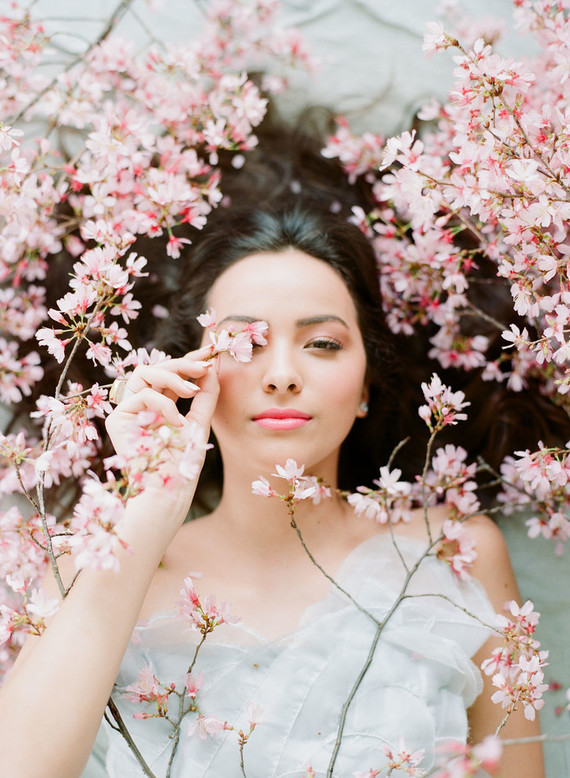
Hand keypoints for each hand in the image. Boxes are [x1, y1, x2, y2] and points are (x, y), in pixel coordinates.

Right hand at [105, 346, 218, 503]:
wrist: (170, 489)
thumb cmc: (184, 461)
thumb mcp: (201, 420)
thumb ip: (205, 395)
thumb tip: (211, 367)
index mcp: (158, 405)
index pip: (169, 375)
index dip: (187, 362)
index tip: (209, 354)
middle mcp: (140, 405)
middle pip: (155, 368)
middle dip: (182, 364)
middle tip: (204, 366)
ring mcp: (127, 411)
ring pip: (144, 373)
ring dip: (172, 377)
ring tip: (192, 392)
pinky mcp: (117, 419)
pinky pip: (141, 395)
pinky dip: (164, 404)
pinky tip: (177, 422)